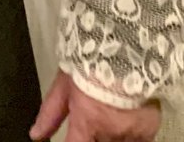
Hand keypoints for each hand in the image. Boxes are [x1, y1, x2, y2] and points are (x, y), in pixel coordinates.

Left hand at [30, 71, 160, 141]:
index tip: (73, 137)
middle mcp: (109, 132)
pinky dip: (128, 138)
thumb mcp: (64, 84)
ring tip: (106, 116)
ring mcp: (130, 133)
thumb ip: (50, 113)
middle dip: (92, 136)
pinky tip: (122, 124)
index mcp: (87, 120)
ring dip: (109, 137)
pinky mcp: (148, 130)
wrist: (125, 50)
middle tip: (91, 121)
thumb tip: (35, 135)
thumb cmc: (89, 62)